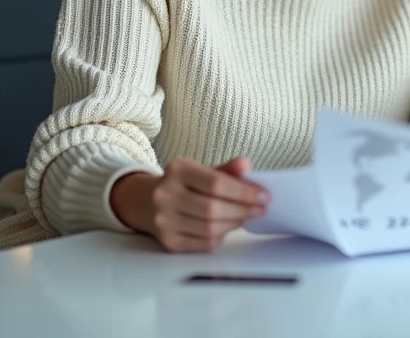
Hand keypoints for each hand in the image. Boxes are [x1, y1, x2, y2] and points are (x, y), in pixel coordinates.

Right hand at [110, 156, 268, 252]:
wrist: (145, 201)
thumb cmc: (181, 185)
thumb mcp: (201, 170)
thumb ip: (226, 170)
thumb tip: (246, 165)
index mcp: (177, 170)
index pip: (216, 183)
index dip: (244, 192)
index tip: (264, 195)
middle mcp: (165, 195)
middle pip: (213, 209)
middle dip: (243, 210)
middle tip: (261, 209)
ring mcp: (164, 221)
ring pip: (209, 229)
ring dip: (235, 224)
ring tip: (247, 217)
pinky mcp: (168, 242)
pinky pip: (203, 244)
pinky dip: (221, 236)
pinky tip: (228, 227)